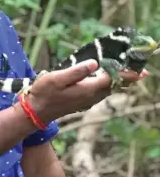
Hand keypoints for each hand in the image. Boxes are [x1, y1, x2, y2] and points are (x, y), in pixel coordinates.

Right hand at [27, 60, 147, 122]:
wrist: (35, 112)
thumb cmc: (43, 93)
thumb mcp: (57, 78)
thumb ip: (77, 71)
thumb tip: (95, 64)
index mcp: (86, 89)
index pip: (112, 79)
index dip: (126, 74)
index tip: (141, 71)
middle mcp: (90, 97)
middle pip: (113, 86)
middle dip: (126, 78)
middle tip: (139, 70)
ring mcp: (86, 102)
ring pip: (108, 91)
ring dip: (117, 82)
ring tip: (126, 74)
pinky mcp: (82, 103)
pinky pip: (100, 94)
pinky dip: (108, 86)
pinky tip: (106, 81)